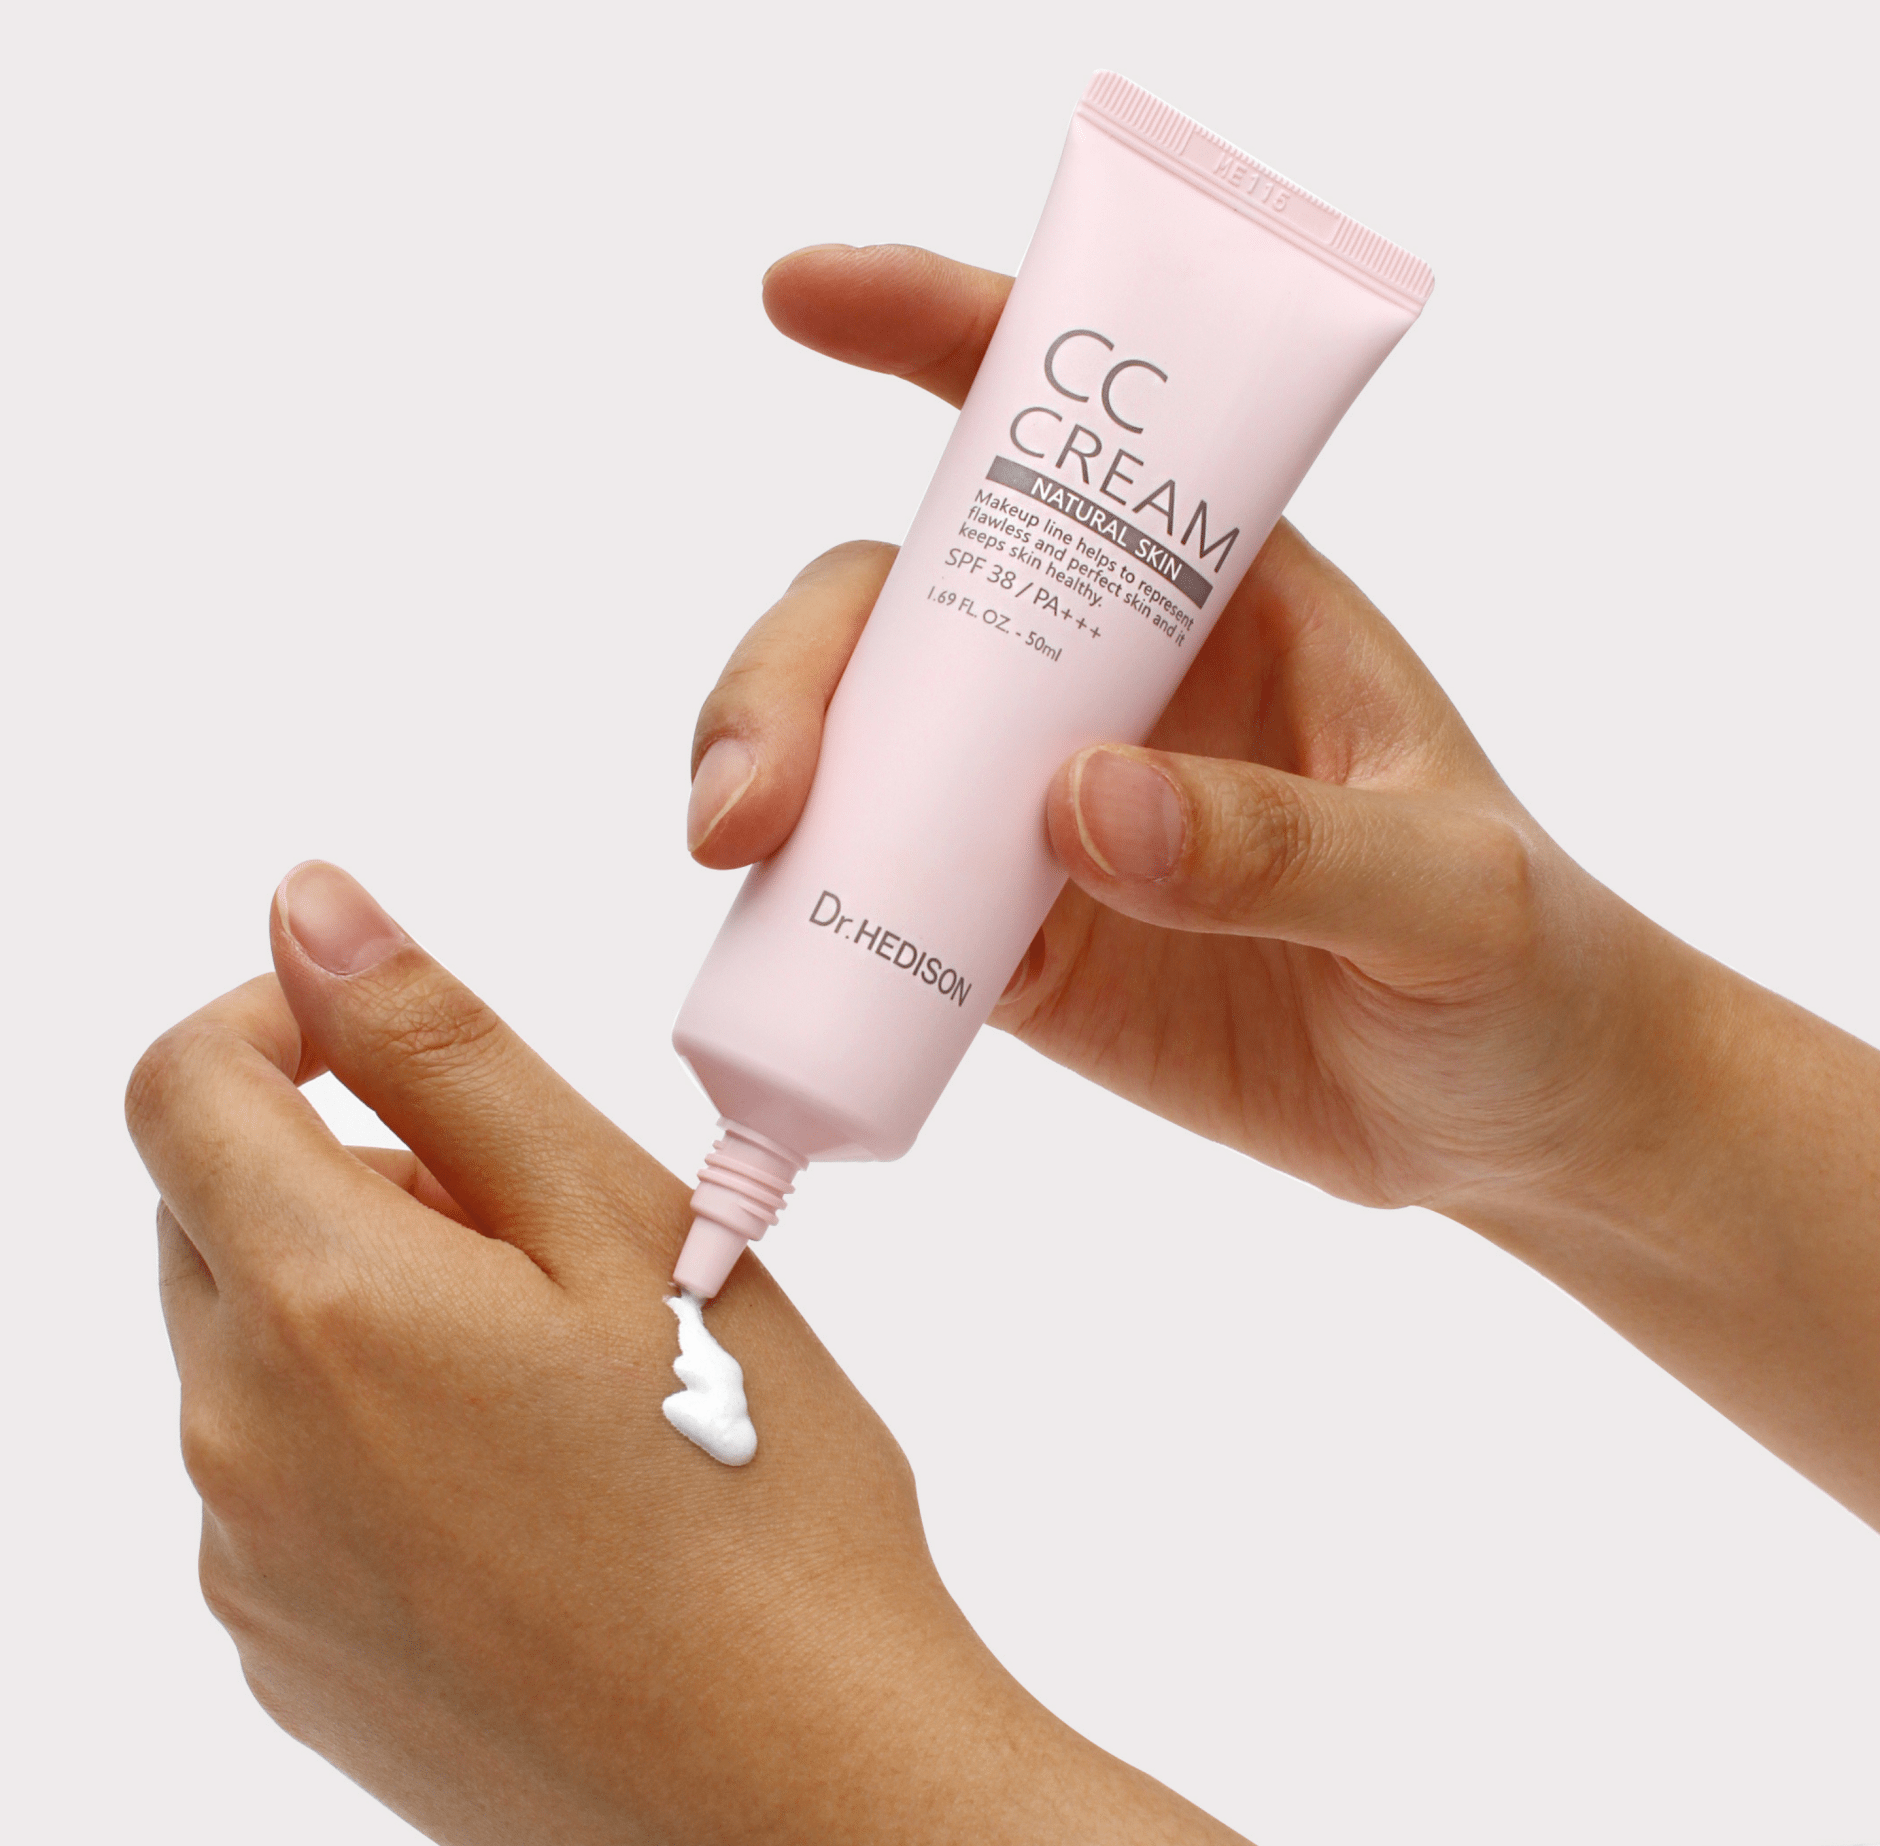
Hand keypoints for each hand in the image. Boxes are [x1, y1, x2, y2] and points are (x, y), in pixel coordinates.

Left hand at [126, 861, 1563, 1845]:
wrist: (812, 1801)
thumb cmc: (757, 1494)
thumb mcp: (625, 1225)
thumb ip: (445, 1050)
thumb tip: (310, 912)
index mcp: (321, 1306)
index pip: (179, 1087)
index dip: (275, 1021)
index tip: (386, 1042)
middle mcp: (240, 1443)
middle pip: (218, 1222)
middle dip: (349, 1175)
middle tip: (541, 1238)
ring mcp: (254, 1573)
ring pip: (255, 1359)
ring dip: (366, 1314)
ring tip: (561, 1386)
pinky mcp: (290, 1665)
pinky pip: (281, 1492)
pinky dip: (367, 1445)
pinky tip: (530, 1505)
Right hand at [688, 244, 1659, 1217]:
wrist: (1511, 1123)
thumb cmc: (1526, 962)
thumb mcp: (1449, 890)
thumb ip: (1287, 846)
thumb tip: (1077, 803)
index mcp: (1221, 600)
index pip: (1066, 438)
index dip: (931, 332)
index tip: (795, 298)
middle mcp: (1104, 687)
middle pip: (894, 611)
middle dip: (790, 670)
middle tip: (753, 803)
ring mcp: (1040, 820)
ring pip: (853, 753)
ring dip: (764, 785)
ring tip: (742, 864)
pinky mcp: (1014, 950)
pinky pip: (873, 908)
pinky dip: (804, 919)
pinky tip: (777, 955)